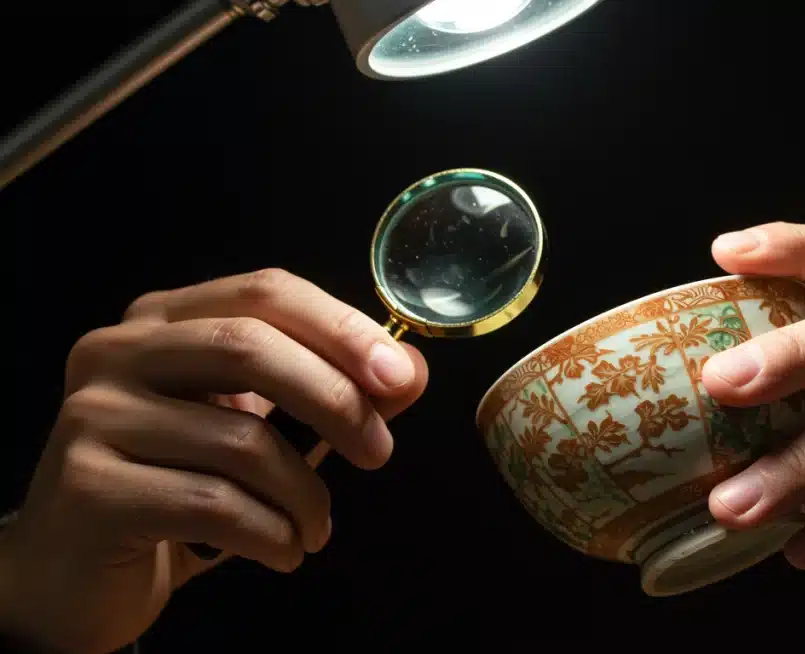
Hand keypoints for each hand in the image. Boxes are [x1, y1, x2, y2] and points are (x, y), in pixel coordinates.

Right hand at [0, 269, 427, 653]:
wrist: (79, 568)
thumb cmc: (179, 484)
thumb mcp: (260, 427)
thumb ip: (332, 391)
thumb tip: (410, 373)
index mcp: (163, 319)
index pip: (265, 291)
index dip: (341, 328)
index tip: (401, 377)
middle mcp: (117, 351)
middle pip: (249, 347)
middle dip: (335, 400)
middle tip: (379, 453)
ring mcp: (92, 416)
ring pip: (240, 440)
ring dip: (304, 494)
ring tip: (316, 527)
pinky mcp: (88, 486)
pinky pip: (212, 503)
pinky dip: (270, 535)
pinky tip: (284, 552)